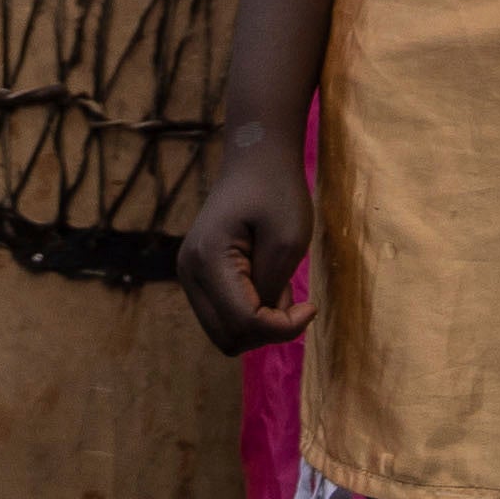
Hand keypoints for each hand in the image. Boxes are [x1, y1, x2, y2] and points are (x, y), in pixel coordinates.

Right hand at [181, 120, 311, 345]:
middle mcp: (189, 272)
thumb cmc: (277, 191)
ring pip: (224, 332)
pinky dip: (250, 313)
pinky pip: (223, 315)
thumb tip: (264, 322)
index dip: (281, 328)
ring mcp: (189, 275)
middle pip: (228, 338)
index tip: (310, 306)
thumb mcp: (288, 240)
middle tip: (294, 299)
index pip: (243, 323)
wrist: (256, 159)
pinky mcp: (198, 275)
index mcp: (207, 260)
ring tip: (280, 286)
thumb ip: (272, 287)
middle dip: (267, 331)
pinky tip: (267, 283)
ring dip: (259, 323)